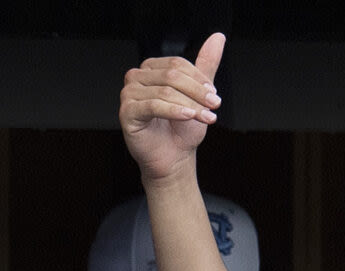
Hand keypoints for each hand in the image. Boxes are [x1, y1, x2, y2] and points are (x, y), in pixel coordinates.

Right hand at [119, 31, 224, 180]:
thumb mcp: (198, 94)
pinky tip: (188, 117)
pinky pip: (153, 106)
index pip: (177, 64)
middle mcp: (137, 77)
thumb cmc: (182, 129)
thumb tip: (218, 37)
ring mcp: (129, 94)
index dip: (198, 79)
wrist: (172, 158)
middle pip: (172, 75)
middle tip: (214, 106)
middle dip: (197, 92)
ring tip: (205, 118)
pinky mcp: (126, 112)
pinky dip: (174, 111)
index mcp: (151, 68)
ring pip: (165, 91)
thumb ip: (206, 66)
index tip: (215, 96)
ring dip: (190, 105)